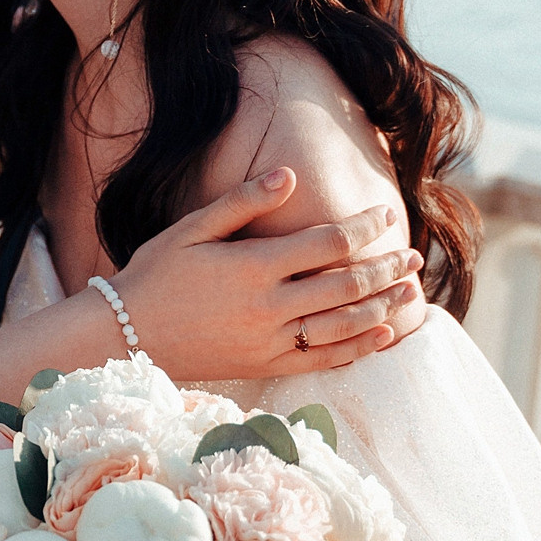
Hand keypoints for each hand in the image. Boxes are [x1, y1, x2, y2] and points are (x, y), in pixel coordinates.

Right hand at [109, 169, 424, 379]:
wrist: (127, 336)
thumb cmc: (156, 274)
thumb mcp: (192, 229)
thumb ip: (243, 202)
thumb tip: (289, 174)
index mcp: (253, 266)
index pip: (327, 243)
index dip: (363, 227)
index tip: (386, 214)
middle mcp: (268, 306)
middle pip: (346, 284)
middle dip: (385, 267)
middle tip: (413, 255)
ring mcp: (270, 341)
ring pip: (343, 324)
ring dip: (383, 305)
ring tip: (410, 289)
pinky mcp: (266, 366)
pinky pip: (324, 358)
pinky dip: (359, 346)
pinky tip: (384, 332)